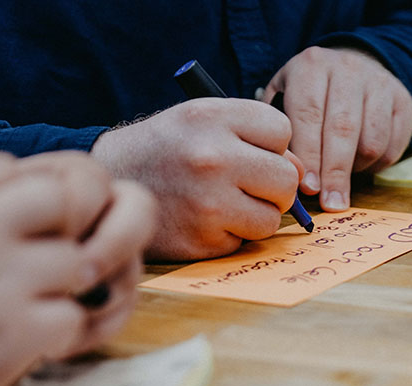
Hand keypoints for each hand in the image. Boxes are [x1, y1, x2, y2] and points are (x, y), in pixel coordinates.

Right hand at [91, 98, 301, 260]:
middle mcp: (211, 156)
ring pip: (272, 218)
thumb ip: (253, 137)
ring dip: (255, 215)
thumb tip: (302, 172)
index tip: (250, 151)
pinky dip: (231, 236)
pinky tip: (204, 221)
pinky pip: (244, 242)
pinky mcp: (203, 240)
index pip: (282, 130)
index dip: (272, 145)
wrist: (109, 181)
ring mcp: (208, 202)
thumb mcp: (202, 122)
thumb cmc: (166, 149)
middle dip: (274, 186)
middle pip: (287, 179)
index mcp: (211, 117)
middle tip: (246, 185)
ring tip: (223, 203)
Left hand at [263, 47, 411, 211]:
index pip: (309, 115)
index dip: (308, 155)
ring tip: (341, 175)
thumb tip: (285, 174)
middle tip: (331, 203)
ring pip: (372, 141)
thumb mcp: (286, 99)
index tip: (308, 188)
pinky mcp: (403, 101)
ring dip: (357, 168)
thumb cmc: (311, 95)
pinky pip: (392, 145)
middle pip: (343, 129)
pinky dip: (377, 165)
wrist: (354, 64)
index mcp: (311, 66)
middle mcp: (348, 69)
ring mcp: (380, 83)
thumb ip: (282, 132)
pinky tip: (361, 162)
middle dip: (335, 173)